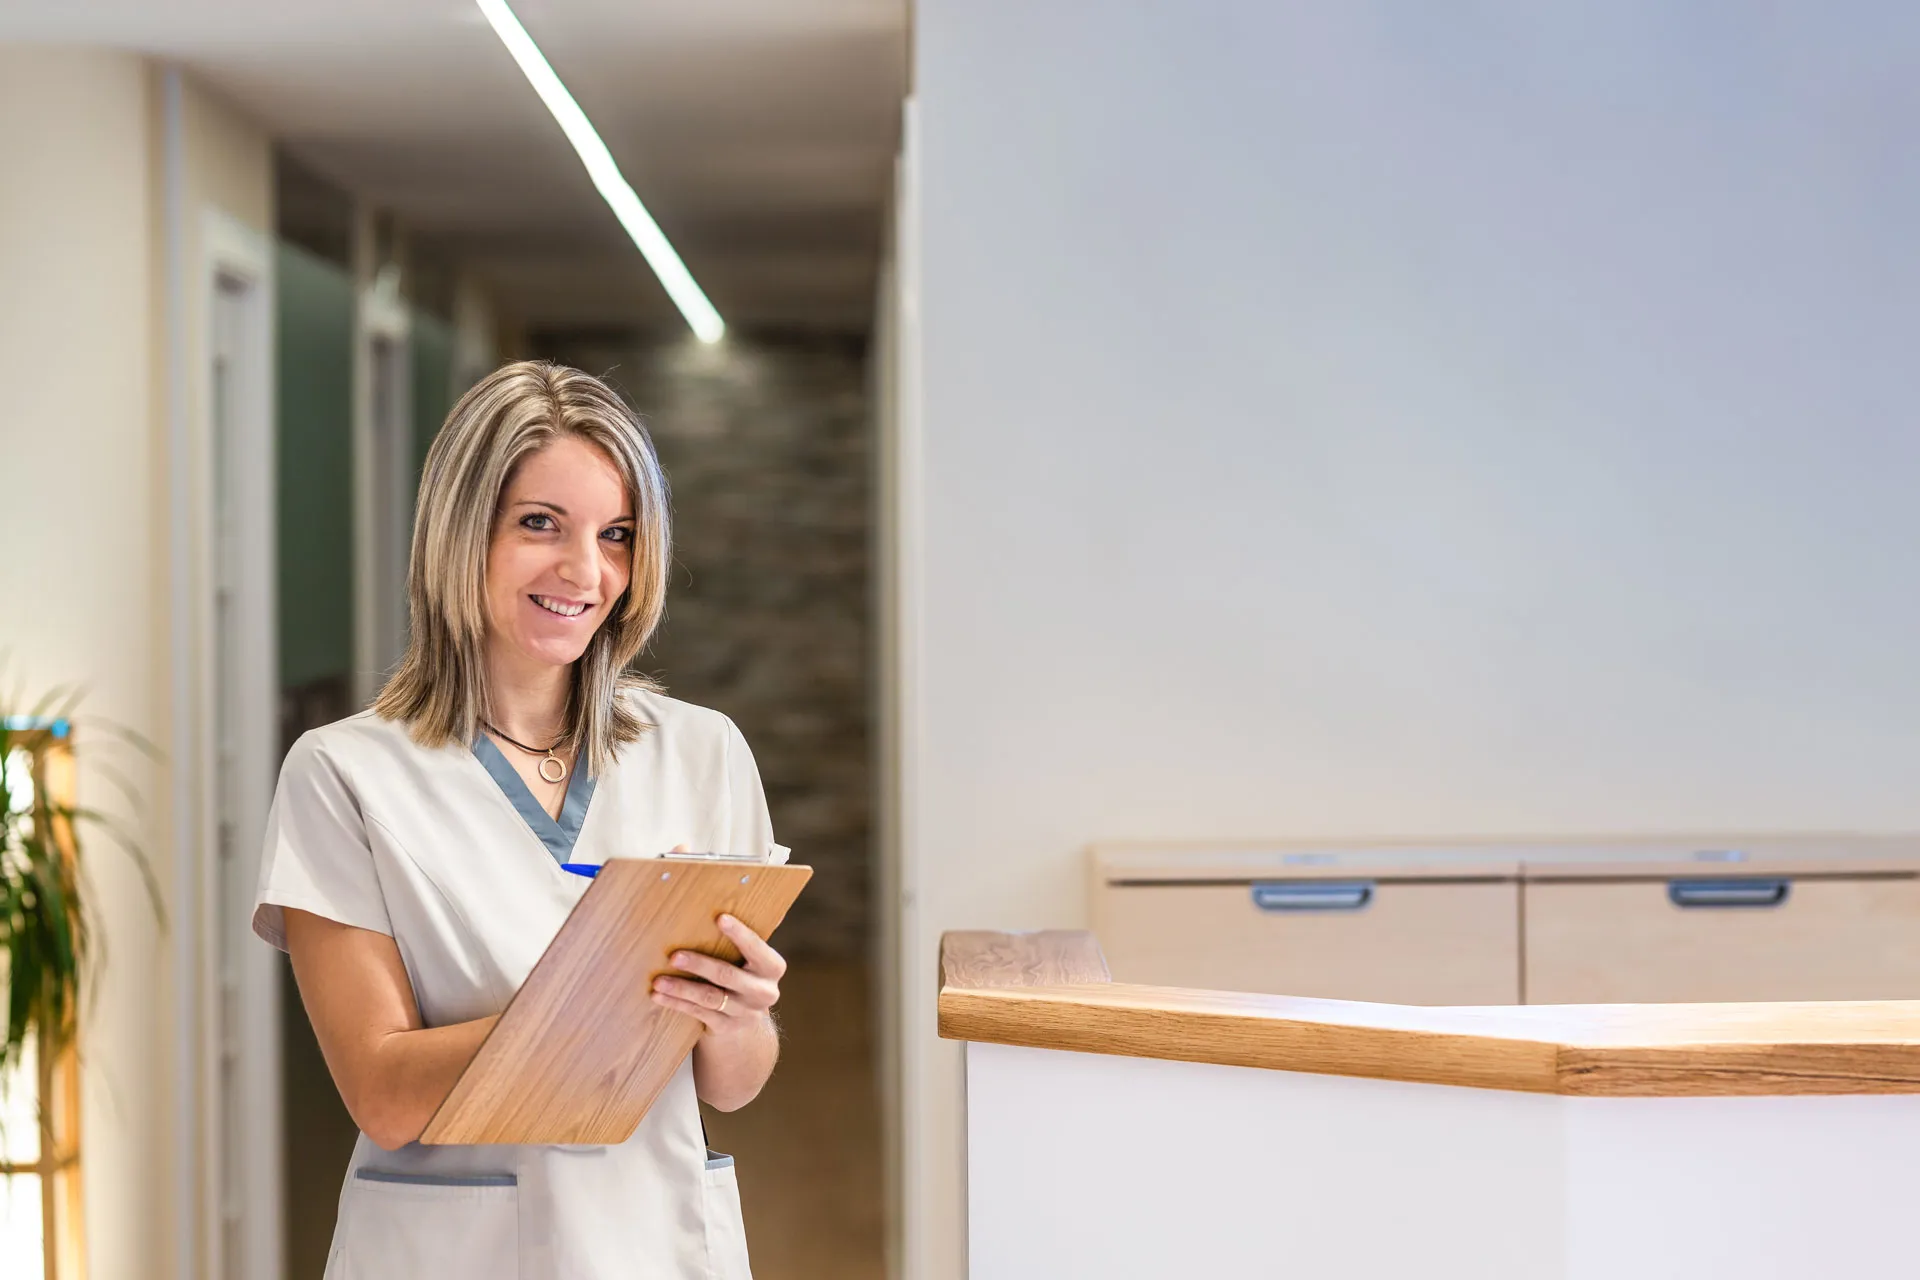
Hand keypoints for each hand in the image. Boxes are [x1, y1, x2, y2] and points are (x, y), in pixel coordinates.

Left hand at [650, 913, 786, 1036]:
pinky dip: (677, 1004)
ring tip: (659, 981)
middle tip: (674, 956)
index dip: (740, 934)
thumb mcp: (751, 957)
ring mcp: (745, 1013)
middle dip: (699, 965)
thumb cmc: (743, 974)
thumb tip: (736, 889)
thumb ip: (746, 932)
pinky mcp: (726, 1028)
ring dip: (681, 988)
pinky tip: (659, 996)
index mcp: (772, 967)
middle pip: (728, 975)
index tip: (720, 918)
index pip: (757, 948)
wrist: (746, 1024)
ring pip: (709, 998)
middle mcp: (763, 992)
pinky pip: (698, 1014)